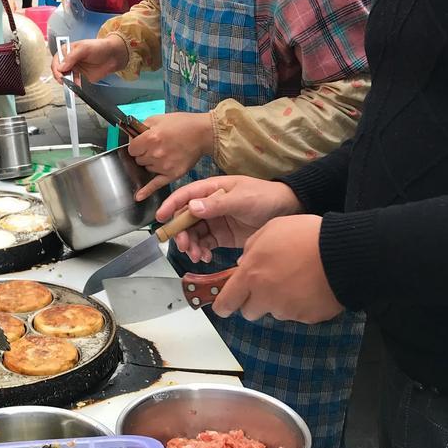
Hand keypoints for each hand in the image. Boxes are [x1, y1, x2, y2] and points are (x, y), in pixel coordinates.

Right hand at [50, 35, 128, 83]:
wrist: (113, 56)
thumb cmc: (99, 47)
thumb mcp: (84, 48)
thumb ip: (72, 57)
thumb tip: (61, 67)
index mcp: (67, 51)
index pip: (56, 60)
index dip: (56, 68)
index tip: (60, 74)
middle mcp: (69, 61)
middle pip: (58, 71)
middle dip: (61, 77)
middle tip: (65, 81)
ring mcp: (74, 69)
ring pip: (65, 79)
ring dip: (67, 83)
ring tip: (73, 85)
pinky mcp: (80, 77)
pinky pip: (74, 84)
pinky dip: (74, 87)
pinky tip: (77, 88)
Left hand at [129, 113, 213, 201]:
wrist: (202, 133)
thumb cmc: (181, 124)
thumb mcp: (157, 118)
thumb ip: (140, 128)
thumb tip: (131, 138)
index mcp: (150, 138)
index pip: (131, 149)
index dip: (136, 145)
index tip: (142, 143)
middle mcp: (156, 154)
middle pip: (138, 160)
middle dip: (144, 154)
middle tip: (156, 146)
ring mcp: (164, 166)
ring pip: (147, 169)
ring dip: (151, 163)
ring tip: (164, 154)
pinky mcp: (173, 174)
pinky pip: (155, 185)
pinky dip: (146, 191)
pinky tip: (139, 196)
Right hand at [156, 175, 301, 262]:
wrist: (288, 211)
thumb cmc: (265, 197)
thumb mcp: (242, 199)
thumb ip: (217, 204)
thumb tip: (192, 207)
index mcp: (212, 189)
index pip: (185, 195)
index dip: (171, 205)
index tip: (160, 218)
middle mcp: (209, 204)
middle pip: (186, 218)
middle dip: (181, 232)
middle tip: (185, 246)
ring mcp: (215, 221)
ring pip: (194, 233)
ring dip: (191, 245)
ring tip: (196, 255)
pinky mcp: (222, 236)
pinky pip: (205, 244)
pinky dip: (201, 251)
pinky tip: (205, 257)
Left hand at [211, 215, 341, 323]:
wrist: (342, 252)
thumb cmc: (306, 236)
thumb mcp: (270, 230)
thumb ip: (251, 248)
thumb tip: (244, 262)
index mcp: (252, 275)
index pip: (226, 302)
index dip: (222, 306)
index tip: (222, 306)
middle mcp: (266, 297)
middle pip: (249, 311)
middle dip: (253, 301)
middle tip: (266, 284)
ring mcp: (288, 310)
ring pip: (274, 311)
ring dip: (278, 300)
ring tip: (295, 278)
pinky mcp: (307, 317)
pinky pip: (297, 314)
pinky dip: (300, 304)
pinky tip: (309, 286)